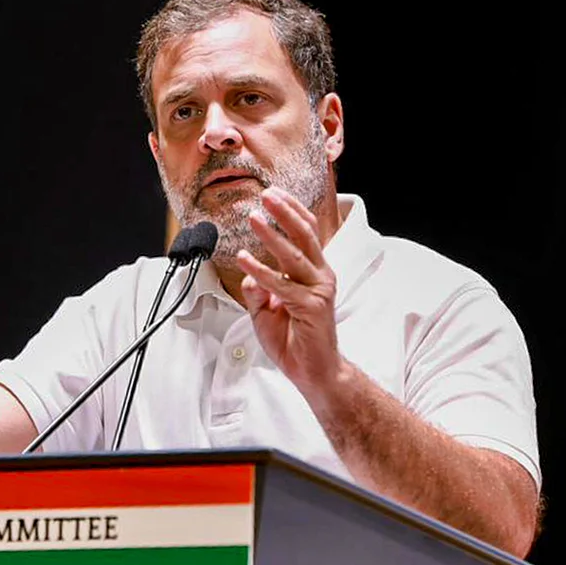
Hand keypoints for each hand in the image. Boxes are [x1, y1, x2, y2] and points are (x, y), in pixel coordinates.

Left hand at [236, 186, 342, 390]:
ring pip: (293, 256)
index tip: (274, 193)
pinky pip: (281, 285)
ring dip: (272, 235)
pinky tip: (244, 259)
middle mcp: (320, 277)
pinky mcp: (311, 307)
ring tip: (253, 217)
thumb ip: (257, 290)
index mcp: (314, 273)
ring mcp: (318, 291)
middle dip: (285, 212)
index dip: (291, 211)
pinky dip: (261, 271)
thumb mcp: (266, 311)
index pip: (306, 233)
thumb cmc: (294, 340)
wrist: (313, 371)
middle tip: (266, 194)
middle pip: (304, 236)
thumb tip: (247, 274)